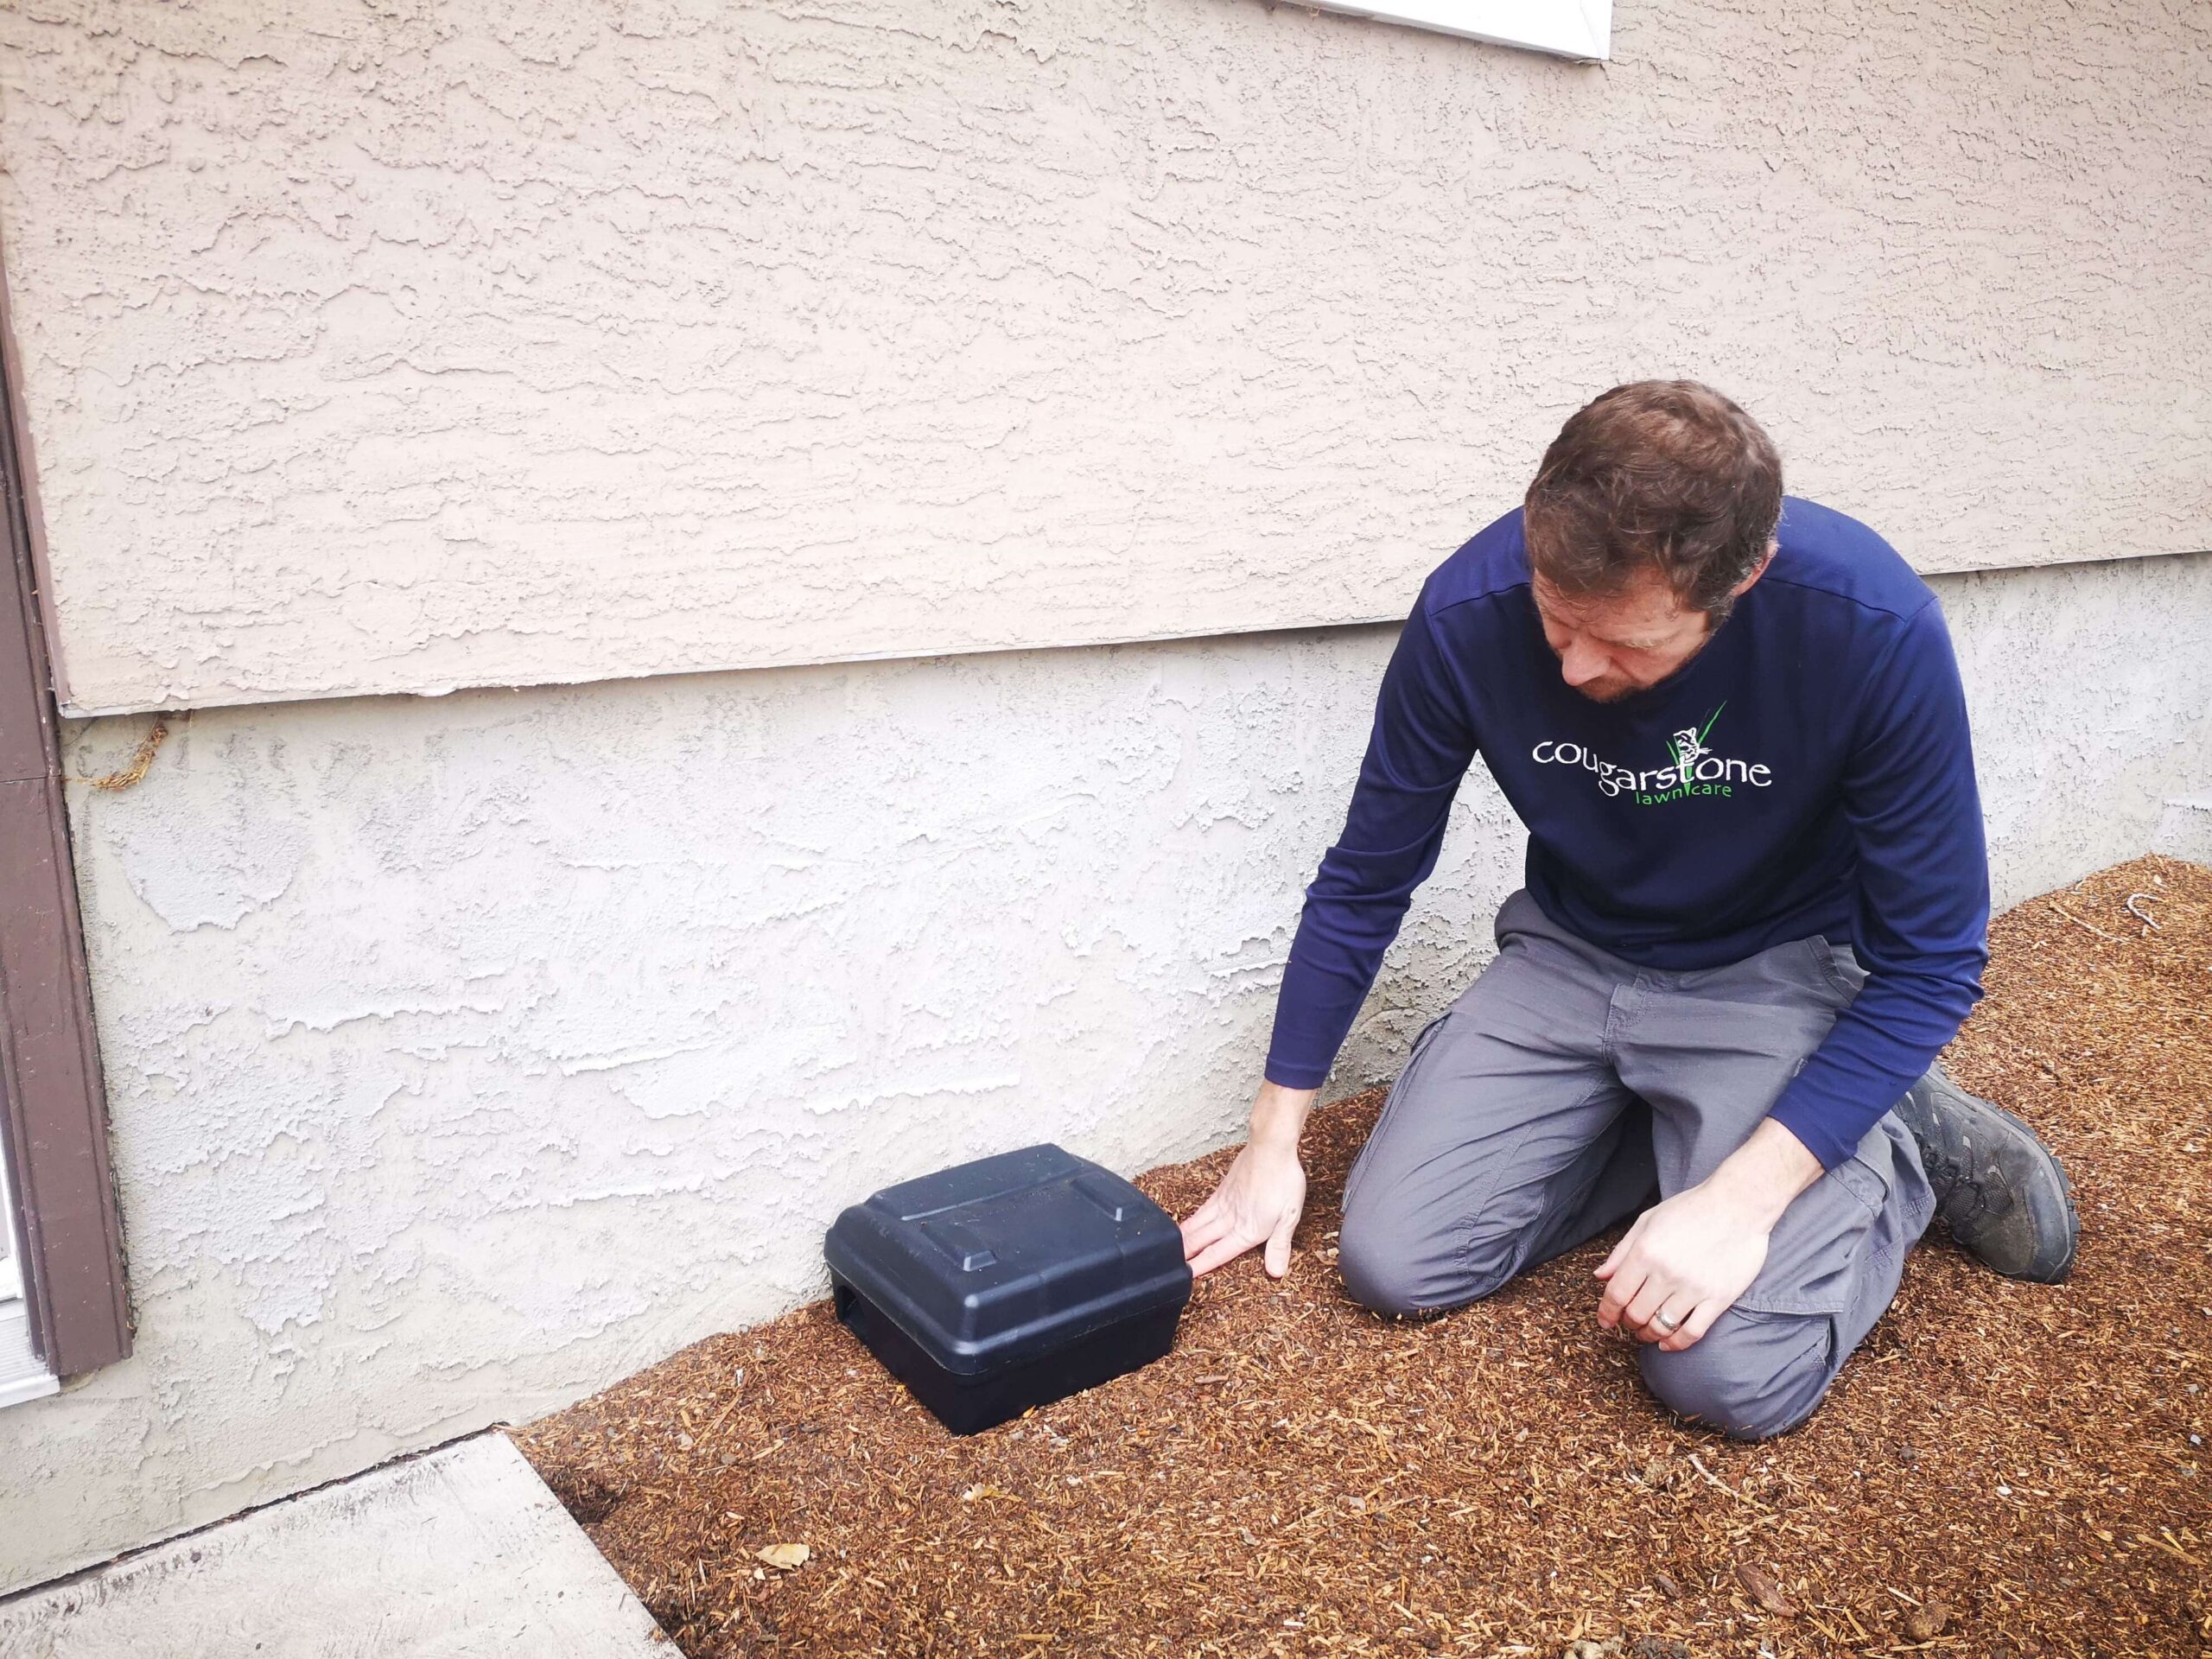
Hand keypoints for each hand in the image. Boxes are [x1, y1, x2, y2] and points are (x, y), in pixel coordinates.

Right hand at [1179, 1084, 1314, 1277]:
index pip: (1219, 1253)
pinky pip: (1202, 1209)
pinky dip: (1191, 1219)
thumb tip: (1275, 1272)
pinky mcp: (1222, 1189)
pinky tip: (1189, 1223)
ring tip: (1172, 1249)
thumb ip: (1279, 1245)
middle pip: (1202, 1240)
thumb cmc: (1284, 1181)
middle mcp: (1230, 1219)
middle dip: (1185, 1254)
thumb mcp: (1290, 1216)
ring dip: (1184, 1239)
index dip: (1201, 1266)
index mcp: (1247, 1230)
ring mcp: (1224, 1203)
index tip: (1186, 1276)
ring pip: (1197, 1225)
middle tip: (1169, 1266)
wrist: (1271, 1147)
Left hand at [1593, 1118, 1822, 1351]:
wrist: (1738, 1205)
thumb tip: (1600, 1276)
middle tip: (1630, 1323)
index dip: (1607, 1312)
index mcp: (1645, 1251)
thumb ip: (1621, 1251)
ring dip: (1648, 1335)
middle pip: (1636, 1314)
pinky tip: (1668, 1344)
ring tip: (1647, 1332)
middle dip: (1628, 1323)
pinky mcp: (1718, 1298)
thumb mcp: (1647, 1221)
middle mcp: (1666, 1272)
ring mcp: (1693, 1287)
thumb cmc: (1691, 1209)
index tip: (1606, 1322)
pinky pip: (1692, 1332)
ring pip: (1661, 1327)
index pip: (1617, 1293)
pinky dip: (1676, 1344)